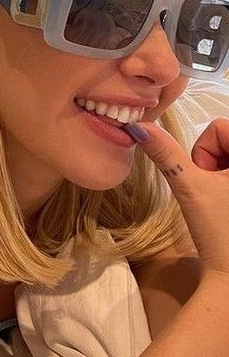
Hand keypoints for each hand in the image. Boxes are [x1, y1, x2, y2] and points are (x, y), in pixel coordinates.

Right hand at [127, 117, 228, 282]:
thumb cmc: (219, 231)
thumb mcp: (189, 187)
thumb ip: (164, 152)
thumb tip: (137, 125)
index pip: (218, 126)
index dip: (204, 152)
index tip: (208, 181)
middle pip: (225, 136)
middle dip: (212, 161)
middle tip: (215, 193)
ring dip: (220, 171)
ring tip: (223, 200)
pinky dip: (227, 180)